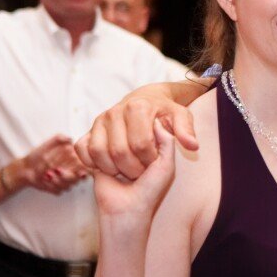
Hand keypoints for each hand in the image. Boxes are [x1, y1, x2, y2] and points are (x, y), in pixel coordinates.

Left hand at [13, 135, 87, 194]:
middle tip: (56, 170)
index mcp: (72, 160)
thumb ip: (60, 138)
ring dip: (58, 180)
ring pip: (69, 185)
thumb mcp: (48, 144)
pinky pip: (60, 190)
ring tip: (47, 174)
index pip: (84, 166)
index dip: (83, 169)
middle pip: (77, 178)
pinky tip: (45, 180)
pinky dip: (52, 186)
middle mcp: (71, 172)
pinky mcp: (57, 189)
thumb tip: (70, 139)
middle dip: (67, 175)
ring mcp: (65, 181)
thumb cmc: (38, 155)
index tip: (79, 169)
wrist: (26, 167)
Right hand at [75, 87, 196, 179]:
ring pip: (100, 154)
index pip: (141, 144)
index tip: (154, 160)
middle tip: (142, 167)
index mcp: (138, 107)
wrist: (142, 112)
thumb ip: (186, 132)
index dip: (149, 159)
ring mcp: (98, 122)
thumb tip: (192, 146)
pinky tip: (109, 165)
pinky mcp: (85, 133)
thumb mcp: (180, 123)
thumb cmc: (163, 121)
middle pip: (120, 152)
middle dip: (133, 167)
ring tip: (127, 166)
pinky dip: (94, 163)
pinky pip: (83, 152)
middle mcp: (115, 111)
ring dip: (115, 168)